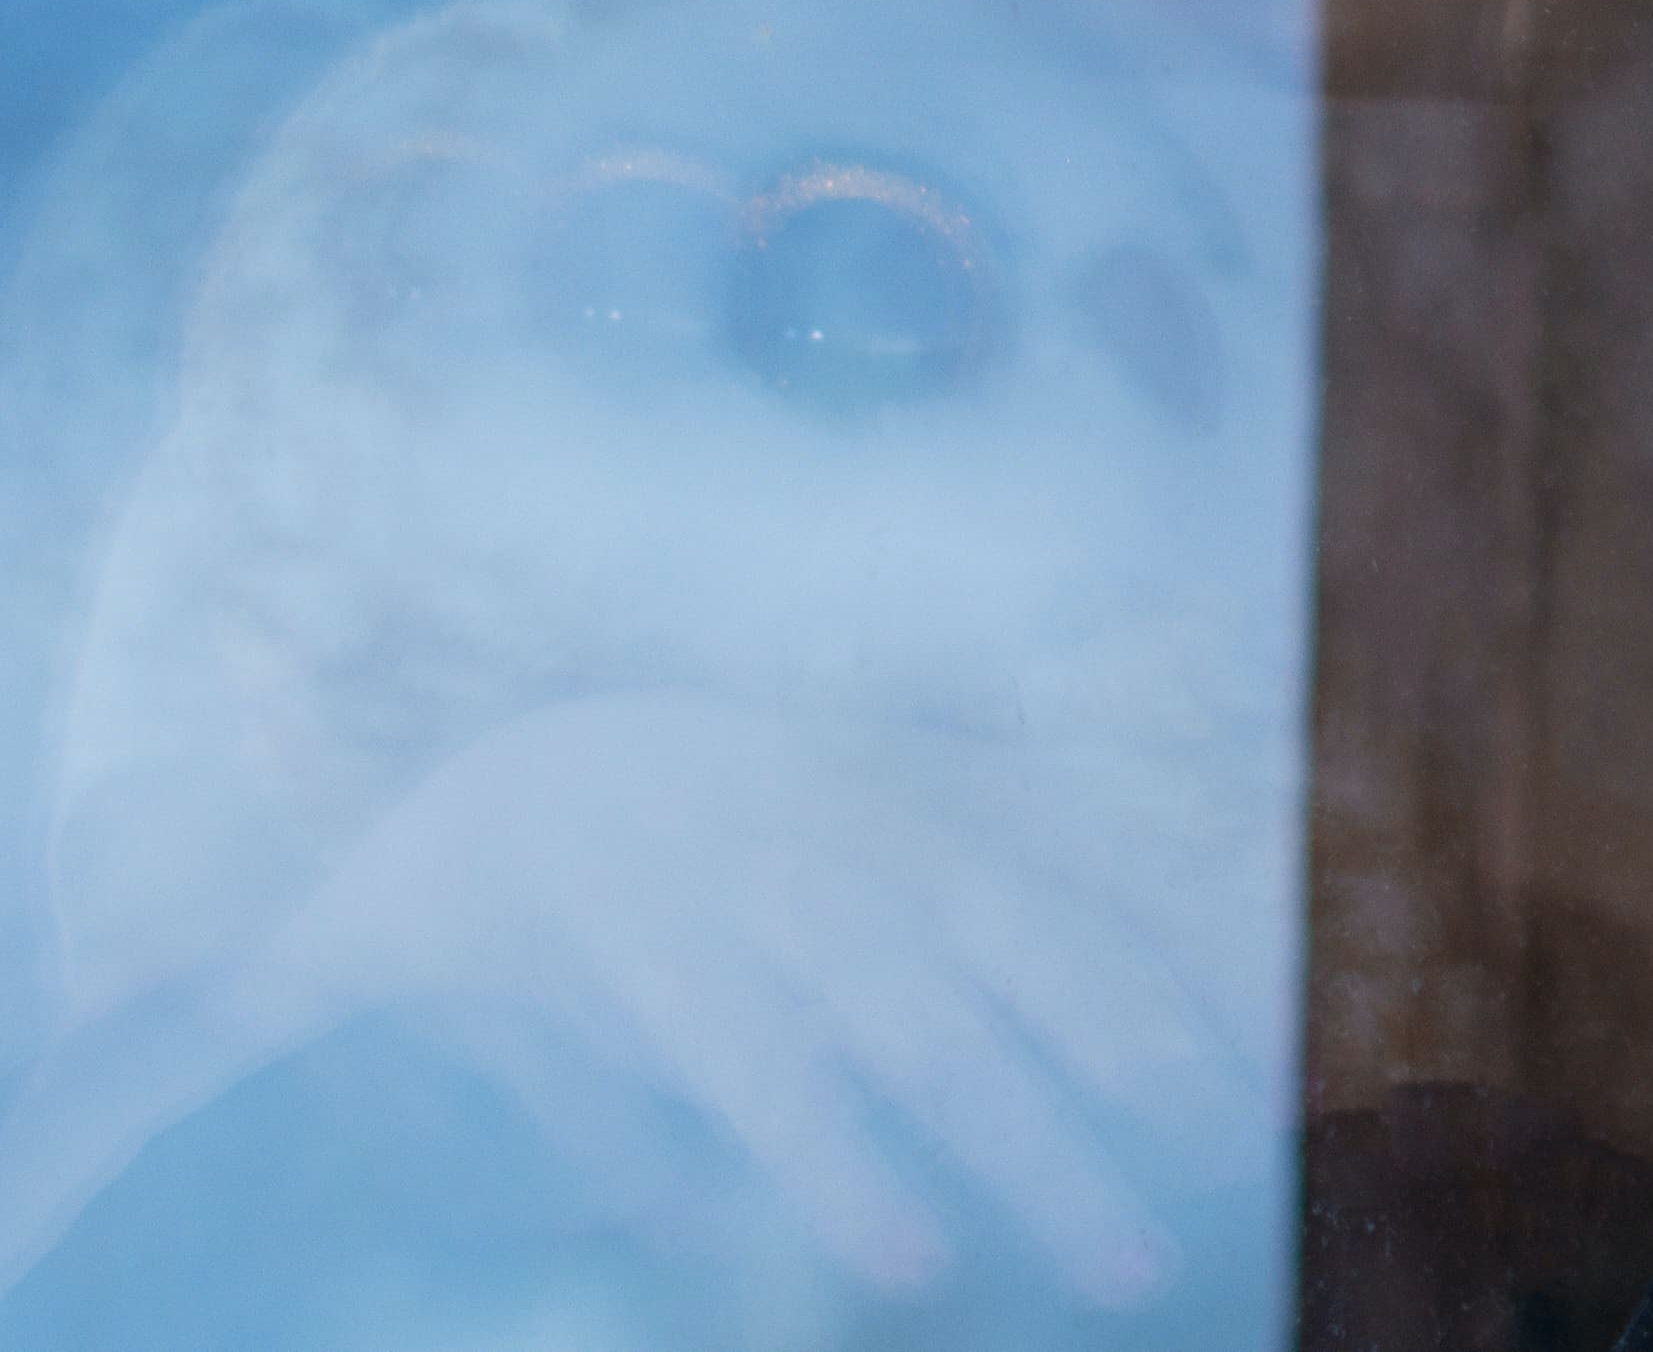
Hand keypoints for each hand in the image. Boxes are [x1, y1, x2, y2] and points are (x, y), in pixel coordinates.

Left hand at [0, 693, 1250, 1304]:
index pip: (755, 1041)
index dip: (835, 1149)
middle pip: (920, 1014)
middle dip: (1030, 1144)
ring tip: (1199, 1169)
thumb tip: (21, 1163)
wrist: (558, 687)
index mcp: (645, 908)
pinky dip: (1158, 957)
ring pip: (1022, 941)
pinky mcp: (940, 806)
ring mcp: (875, 823)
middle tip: (1114, 1271)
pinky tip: (1225, 1040)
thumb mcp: (308, 943)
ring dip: (1124, 1062)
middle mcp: (782, 861)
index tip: (904, 1266)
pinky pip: (1069, 878)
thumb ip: (173, 1047)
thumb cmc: (432, 869)